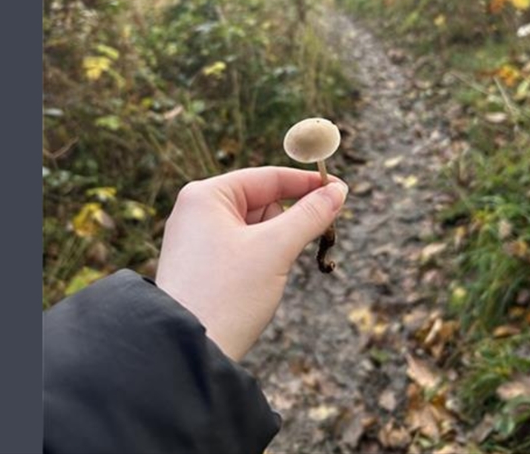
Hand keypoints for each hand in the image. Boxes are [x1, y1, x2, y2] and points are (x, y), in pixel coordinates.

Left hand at [155, 167, 348, 360]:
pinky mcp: (201, 266)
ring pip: (256, 230)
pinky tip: (254, 287)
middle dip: (286, 225)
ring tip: (264, 277)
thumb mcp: (276, 249)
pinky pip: (243, 251)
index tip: (341, 190)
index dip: (307, 183)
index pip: (268, 177)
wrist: (189, 352)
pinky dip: (260, 262)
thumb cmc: (227, 295)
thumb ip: (310, 215)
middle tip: (296, 250)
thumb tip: (338, 191)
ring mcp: (197, 240)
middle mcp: (196, 212)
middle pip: (262, 203)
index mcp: (205, 196)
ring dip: (274, 247)